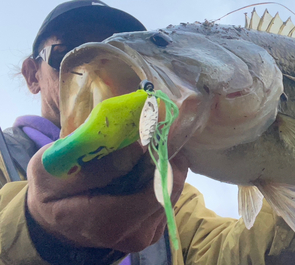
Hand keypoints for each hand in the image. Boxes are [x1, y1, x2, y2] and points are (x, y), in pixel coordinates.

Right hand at [26, 141, 187, 252]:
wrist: (53, 219)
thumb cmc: (51, 191)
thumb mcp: (55, 170)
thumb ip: (97, 164)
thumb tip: (139, 147)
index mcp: (107, 222)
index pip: (157, 191)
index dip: (162, 159)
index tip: (156, 131)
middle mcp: (133, 234)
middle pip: (170, 188)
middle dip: (164, 157)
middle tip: (152, 132)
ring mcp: (146, 234)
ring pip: (172, 189)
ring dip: (162, 165)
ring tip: (143, 148)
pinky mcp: (153, 227)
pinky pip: (167, 194)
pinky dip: (159, 176)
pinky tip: (141, 166)